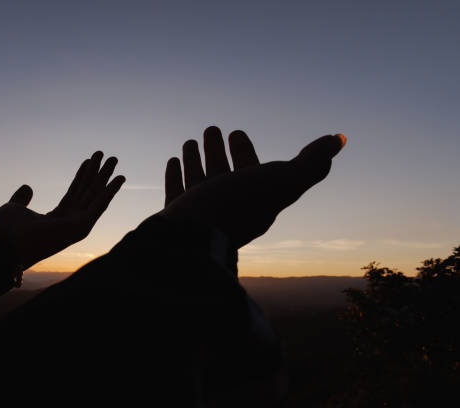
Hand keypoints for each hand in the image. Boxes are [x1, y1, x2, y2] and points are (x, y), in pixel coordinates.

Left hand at [0, 151, 124, 268]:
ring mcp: (77, 226)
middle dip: (98, 174)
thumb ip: (21, 199)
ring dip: (106, 178)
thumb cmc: (6, 232)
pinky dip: (110, 191)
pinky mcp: (81, 228)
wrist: (5, 244)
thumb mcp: (14, 208)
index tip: (89, 160)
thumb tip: (27, 187)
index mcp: (56, 219)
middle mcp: (69, 223)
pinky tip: (119, 178)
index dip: (82, 176)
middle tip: (109, 156)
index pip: (74, 193)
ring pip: (95, 196)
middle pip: (88, 193)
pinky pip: (99, 206)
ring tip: (114, 159)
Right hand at [161, 126, 345, 249]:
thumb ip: (311, 163)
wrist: (192, 238)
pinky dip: (175, 173)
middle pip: (224, 172)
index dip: (245, 150)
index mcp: (254, 198)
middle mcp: (228, 205)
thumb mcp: (283, 181)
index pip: (251, 169)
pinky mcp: (177, 215)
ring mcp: (201, 211)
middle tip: (212, 129)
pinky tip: (173, 159)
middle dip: (219, 150)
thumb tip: (340, 139)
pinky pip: (176, 190)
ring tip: (190, 141)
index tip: (236, 132)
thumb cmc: (236, 208)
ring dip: (196, 159)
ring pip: (199, 180)